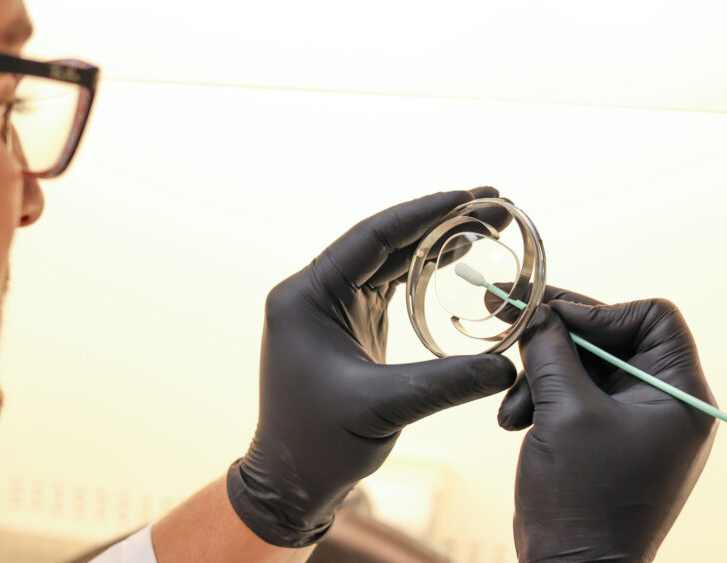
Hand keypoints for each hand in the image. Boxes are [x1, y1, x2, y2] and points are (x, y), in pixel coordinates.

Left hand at [226, 188, 517, 547]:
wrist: (292, 479)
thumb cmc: (317, 442)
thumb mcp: (380, 407)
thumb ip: (443, 382)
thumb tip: (508, 365)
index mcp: (305, 297)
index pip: (371, 239)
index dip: (424, 214)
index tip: (471, 196)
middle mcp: (314, 293)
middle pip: (384, 243)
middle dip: (440, 221)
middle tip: (496, 203)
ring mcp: (333, 307)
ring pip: (389, 261)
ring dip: (437, 243)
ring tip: (489, 223)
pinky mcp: (351, 325)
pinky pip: (391, 286)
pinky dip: (426, 272)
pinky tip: (460, 256)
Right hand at [497, 291, 716, 561]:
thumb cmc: (584, 499)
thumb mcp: (565, 412)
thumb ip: (552, 352)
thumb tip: (535, 310)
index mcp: (679, 396)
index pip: (652, 318)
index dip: (598, 311)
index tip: (547, 314)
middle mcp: (663, 403)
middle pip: (612, 338)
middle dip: (557, 338)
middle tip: (508, 315)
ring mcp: (633, 420)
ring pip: (584, 365)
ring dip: (540, 375)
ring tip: (513, 407)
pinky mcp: (604, 435)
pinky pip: (573, 394)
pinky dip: (541, 398)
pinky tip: (515, 420)